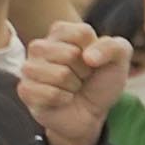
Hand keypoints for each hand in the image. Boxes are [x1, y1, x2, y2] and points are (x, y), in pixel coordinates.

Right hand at [9, 24, 126, 144]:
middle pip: (70, 54)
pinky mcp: (25, 89)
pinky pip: (49, 93)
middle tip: (82, 77)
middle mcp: (40, 46)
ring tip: (72, 87)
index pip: (82, 32)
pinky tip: (62, 99)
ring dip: (74, 86)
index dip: (96, 51)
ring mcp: (29, 68)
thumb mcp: (119, 59)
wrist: (92, 112)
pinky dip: (63, 99)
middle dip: (85, 71)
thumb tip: (88, 57)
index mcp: (62, 32)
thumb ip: (114, 46)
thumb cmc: (101, 81)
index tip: (94, 61)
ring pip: (60, 74)